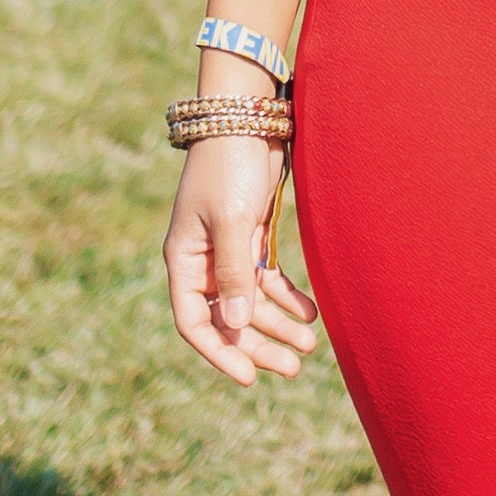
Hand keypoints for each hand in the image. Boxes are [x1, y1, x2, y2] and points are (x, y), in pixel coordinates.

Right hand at [163, 126, 317, 385]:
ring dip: (278, 324)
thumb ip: (234, 272)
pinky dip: (288, 298)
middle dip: (258, 345)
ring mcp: (229, 250)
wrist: (247, 117)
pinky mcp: (253, 235)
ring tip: (311, 347)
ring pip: (252, 301)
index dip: (221, 352)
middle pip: (228, 318)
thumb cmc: (230, 164)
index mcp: (184, 261)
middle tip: (293, 368)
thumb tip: (235, 324)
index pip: (194, 322)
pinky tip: (310, 314)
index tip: (250, 378)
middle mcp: (204, 261)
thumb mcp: (231, 220)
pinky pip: (268, 278)